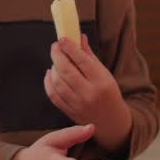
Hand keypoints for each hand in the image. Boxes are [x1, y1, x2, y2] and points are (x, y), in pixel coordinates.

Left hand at [45, 34, 129, 149]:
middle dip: (57, 55)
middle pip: (66, 71)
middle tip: (55, 47)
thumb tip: (79, 37)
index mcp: (101, 81)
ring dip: (53, 68)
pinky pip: (53, 95)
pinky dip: (48, 82)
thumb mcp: (105, 74)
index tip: (62, 39)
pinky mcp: (69, 112)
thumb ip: (90, 56)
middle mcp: (89, 93)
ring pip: (58, 82)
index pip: (82, 61)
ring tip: (55, 61)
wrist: (111, 121)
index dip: (70, 48)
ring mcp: (78, 104)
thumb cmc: (109, 93)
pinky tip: (50, 74)